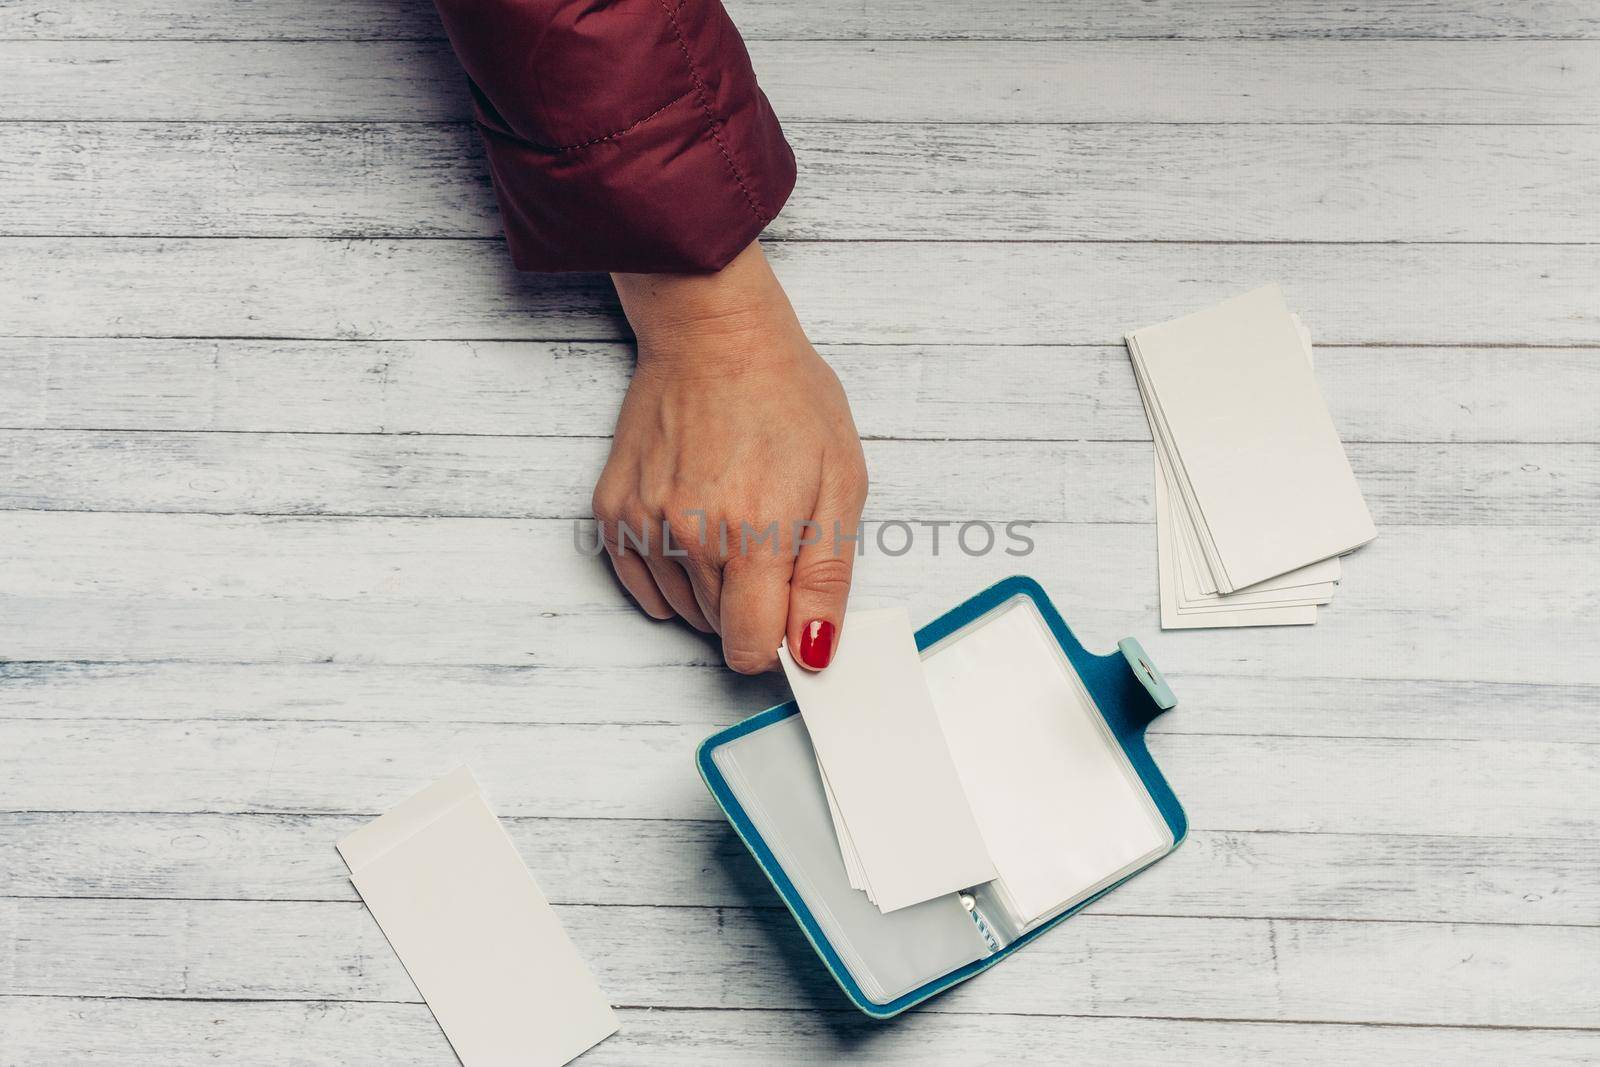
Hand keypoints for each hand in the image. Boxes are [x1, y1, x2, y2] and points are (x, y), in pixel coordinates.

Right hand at [596, 240, 867, 673]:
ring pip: (683, 610)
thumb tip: (813, 652)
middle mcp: (688, 536)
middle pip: (720, 629)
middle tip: (769, 534)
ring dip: (713, 586)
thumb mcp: (841, 482)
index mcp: (751, 534)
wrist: (714, 334)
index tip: (791, 608)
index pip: (751, 648)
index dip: (780, 640)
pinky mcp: (613, 511)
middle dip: (752, 602)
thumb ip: (825, 578)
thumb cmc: (785, 398)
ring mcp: (643, 525)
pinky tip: (697, 524)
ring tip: (733, 517)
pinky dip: (673, 573)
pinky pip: (643, 586)